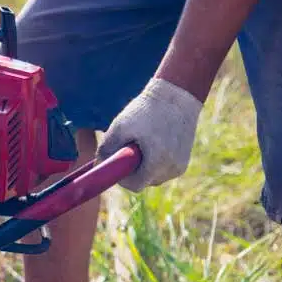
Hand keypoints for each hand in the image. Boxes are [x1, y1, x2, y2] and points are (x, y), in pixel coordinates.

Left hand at [96, 78, 202, 192]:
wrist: (177, 95)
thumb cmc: (146, 109)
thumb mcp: (120, 127)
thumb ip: (105, 149)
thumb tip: (98, 166)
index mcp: (158, 162)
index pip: (135, 185)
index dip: (122, 177)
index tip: (116, 164)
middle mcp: (172, 168)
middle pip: (144, 182)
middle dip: (132, 169)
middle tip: (127, 149)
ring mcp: (180, 166)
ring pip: (153, 177)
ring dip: (143, 166)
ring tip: (142, 142)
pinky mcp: (184, 162)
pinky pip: (162, 170)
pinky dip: (154, 161)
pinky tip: (153, 143)